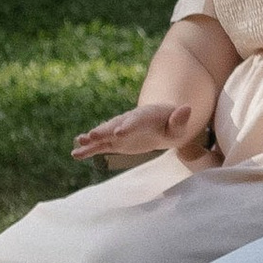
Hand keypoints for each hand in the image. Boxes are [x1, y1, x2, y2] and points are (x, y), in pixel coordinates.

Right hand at [71, 100, 205, 164]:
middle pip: (115, 125)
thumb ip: (180, 120)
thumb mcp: (178, 125)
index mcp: (145, 116)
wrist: (160, 124)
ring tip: (79, 142)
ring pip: (104, 134)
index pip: (136, 120)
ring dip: (92, 138)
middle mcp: (128, 121)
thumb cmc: (172, 125)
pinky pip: (100, 145)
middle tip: (92, 135)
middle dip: (104, 130)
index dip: (128, 126)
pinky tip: (76, 153)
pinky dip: (89, 148)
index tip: (119, 132)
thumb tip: (187, 109)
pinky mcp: (114, 142)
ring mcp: (119, 131)